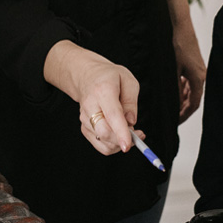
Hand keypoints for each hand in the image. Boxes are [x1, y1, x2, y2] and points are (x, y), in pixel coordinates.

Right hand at [44, 41, 137, 155]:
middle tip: (138, 134)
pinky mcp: (84, 128)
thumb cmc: (109, 77)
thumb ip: (131, 101)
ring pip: (104, 142)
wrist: (87, 76)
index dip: (121, 132)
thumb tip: (131, 122)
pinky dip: (113, 144)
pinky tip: (118, 133)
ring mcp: (84, 118)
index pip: (112, 115)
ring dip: (120, 142)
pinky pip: (101, 145)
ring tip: (128, 130)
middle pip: (105, 132)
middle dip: (123, 139)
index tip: (127, 145)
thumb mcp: (128, 80)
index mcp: (103, 90)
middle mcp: (90, 106)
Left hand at [164, 0, 205, 121]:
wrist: (180, 24)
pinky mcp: (194, 64)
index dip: (184, 115)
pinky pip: (190, 81)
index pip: (194, 104)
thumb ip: (174, 87)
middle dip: (183, 109)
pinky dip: (182, 88)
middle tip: (171, 117)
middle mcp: (201, 75)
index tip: (174, 121)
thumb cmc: (176, 44)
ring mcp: (198, 69)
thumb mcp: (172, 69)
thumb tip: (174, 104)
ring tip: (170, 106)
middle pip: (194, 98)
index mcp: (198, 78)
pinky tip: (172, 89)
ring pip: (191, 90)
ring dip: (182, 99)